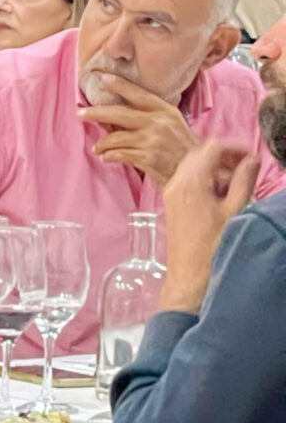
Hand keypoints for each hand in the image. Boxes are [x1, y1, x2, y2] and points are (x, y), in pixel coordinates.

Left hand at [77, 75, 194, 179]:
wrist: (195, 169)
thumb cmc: (180, 145)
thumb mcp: (171, 122)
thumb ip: (149, 116)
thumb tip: (116, 115)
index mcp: (164, 110)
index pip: (138, 94)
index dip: (120, 85)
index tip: (103, 78)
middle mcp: (157, 122)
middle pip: (119, 113)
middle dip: (96, 113)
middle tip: (80, 113)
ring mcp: (152, 140)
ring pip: (116, 138)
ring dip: (102, 144)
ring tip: (98, 148)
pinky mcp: (147, 158)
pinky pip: (120, 154)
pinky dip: (109, 156)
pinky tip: (106, 157)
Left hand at [158, 136, 257, 311]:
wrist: (189, 275)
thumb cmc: (213, 246)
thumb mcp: (235, 210)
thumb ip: (243, 180)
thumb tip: (252, 159)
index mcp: (191, 182)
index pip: (212, 147)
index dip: (234, 147)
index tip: (251, 156)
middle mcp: (176, 183)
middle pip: (200, 153)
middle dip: (224, 155)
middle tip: (246, 166)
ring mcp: (171, 193)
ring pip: (193, 165)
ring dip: (215, 167)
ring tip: (236, 181)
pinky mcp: (171, 203)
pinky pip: (188, 179)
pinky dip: (205, 178)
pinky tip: (221, 193)